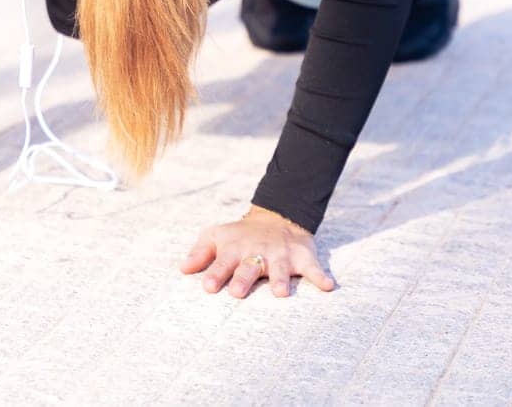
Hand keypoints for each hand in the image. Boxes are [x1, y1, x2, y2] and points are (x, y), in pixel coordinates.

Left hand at [179, 205, 337, 297]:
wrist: (277, 217)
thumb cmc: (241, 235)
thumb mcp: (217, 236)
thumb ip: (200, 252)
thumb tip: (182, 268)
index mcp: (235, 250)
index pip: (222, 263)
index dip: (215, 274)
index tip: (208, 287)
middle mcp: (258, 253)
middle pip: (250, 267)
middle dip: (243, 279)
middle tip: (237, 292)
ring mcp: (281, 255)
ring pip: (280, 268)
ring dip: (280, 279)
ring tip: (280, 294)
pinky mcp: (303, 257)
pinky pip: (314, 267)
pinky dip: (321, 276)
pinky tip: (328, 286)